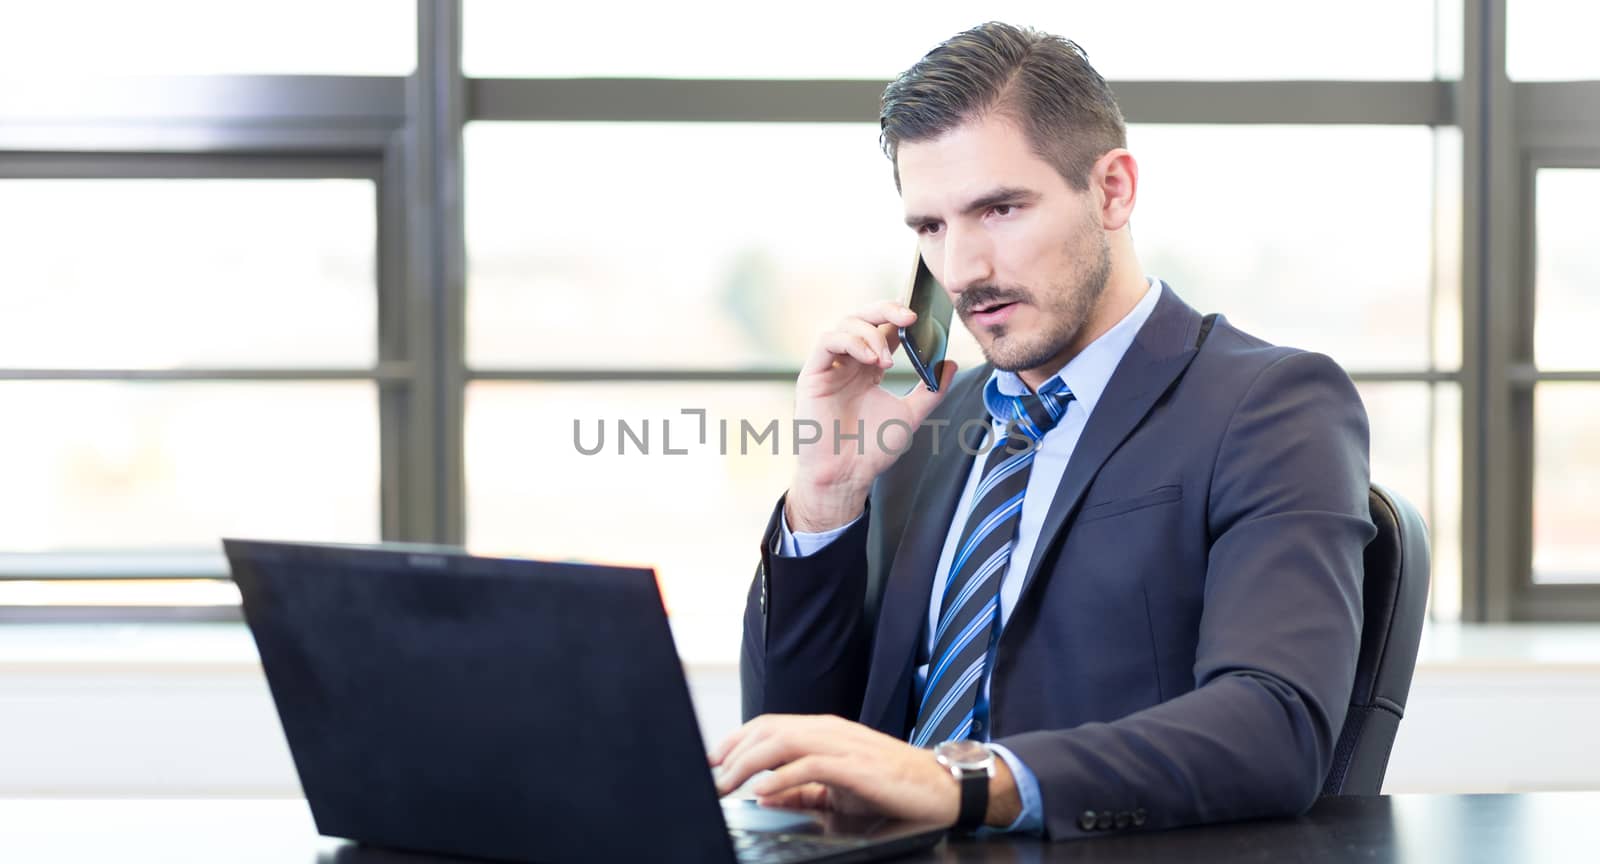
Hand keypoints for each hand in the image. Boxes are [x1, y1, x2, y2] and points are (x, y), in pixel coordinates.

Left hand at [709, 714, 959, 824]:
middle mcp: (830, 730)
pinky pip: (811, 765)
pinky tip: (764, 791)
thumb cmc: (892, 785)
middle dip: (733, 752)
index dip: (736, 740)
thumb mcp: (838, 788)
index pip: (769, 724)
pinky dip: (783, 777)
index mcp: (824, 730)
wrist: (941, 787)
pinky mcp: (857, 766)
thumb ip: (803, 790)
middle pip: (769, 729)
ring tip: (728, 784)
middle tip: (712, 776)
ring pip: (783, 742)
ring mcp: (844, 744)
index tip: (713, 761)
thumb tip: (765, 794)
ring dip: (749, 763)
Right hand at [788, 301, 957, 531]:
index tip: (922, 318)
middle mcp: (848, 362)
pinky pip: (827, 342)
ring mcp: (829, 367)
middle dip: (886, 309)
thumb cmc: (872, 449)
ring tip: (888, 359)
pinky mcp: (812, 374)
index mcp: (869, 368)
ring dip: (871, 333)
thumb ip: (932, 389)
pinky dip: (851, 342)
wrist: (847, 475)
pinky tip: (871, 359)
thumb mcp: (911, 414)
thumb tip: (952, 364)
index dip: (899, 316)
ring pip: (845, 324)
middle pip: (863, 317)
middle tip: (909, 317)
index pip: (882, 328)